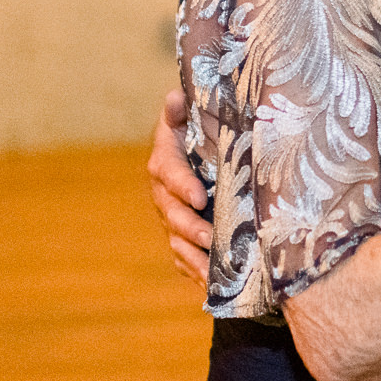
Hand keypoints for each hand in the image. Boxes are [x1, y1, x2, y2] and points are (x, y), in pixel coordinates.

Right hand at [148, 89, 211, 284]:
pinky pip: (186, 260)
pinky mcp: (185, 239)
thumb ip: (183, 109)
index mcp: (167, 161)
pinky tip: (214, 283)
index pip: (170, 173)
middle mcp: (166, 194)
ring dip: (194, 257)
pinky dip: (198, 273)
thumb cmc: (206, 130)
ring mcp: (173, 220)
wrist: (211, 152)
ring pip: (177, 242)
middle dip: (189, 227)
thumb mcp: (197, 115)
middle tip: (208, 237)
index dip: (182, 185)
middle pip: (172, 214)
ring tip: (213, 270)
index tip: (198, 196)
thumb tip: (175, 96)